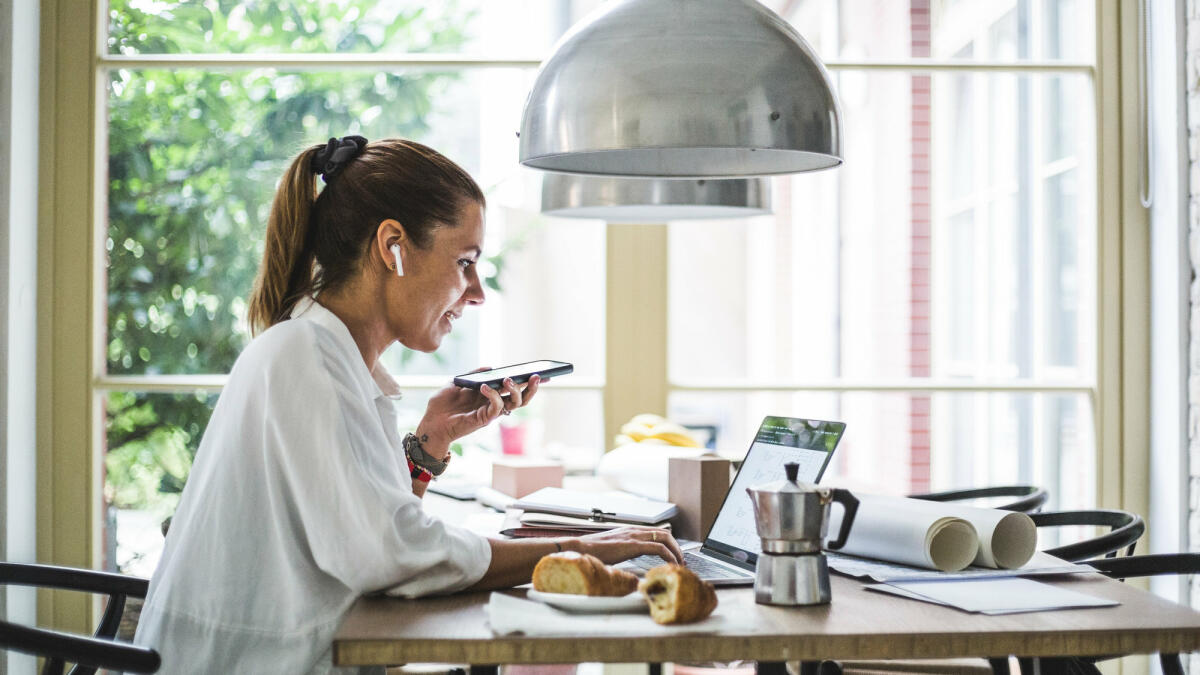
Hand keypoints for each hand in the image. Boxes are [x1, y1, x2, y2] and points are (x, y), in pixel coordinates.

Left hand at [416, 372, 540, 457]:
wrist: (431, 422)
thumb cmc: (443, 404)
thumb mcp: (457, 382)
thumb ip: (474, 374)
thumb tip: (491, 366)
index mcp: (491, 395)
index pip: (514, 388)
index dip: (528, 382)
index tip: (542, 373)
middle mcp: (494, 404)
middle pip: (521, 398)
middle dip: (531, 388)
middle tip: (535, 376)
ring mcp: (490, 412)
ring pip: (514, 404)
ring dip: (515, 390)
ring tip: (508, 379)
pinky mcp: (483, 419)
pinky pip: (496, 408)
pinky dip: (493, 395)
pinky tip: (485, 386)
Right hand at [572, 527, 682, 564]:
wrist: (579, 548)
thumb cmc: (591, 552)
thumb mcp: (611, 551)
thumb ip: (622, 553)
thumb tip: (628, 567)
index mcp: (629, 531)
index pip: (656, 532)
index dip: (669, 543)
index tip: (674, 555)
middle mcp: (634, 530)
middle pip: (665, 533)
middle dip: (677, 547)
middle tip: (680, 560)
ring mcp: (634, 536)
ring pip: (665, 538)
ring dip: (676, 551)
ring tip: (679, 564)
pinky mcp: (633, 544)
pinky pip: (658, 548)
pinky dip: (669, 556)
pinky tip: (671, 564)